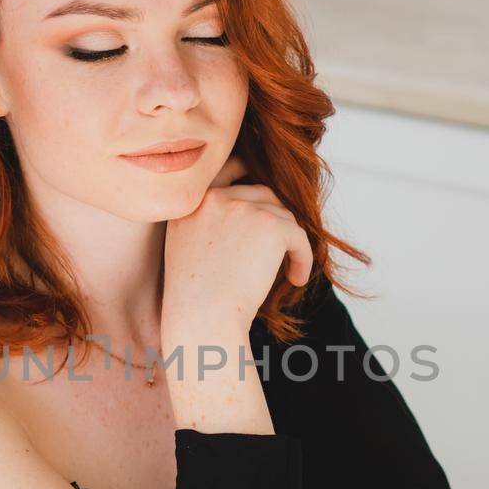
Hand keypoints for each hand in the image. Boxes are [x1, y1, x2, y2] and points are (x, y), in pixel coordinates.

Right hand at [161, 155, 313, 339]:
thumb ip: (210, 224)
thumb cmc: (194, 299)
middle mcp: (215, 198)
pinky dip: (302, 257)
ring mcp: (243, 207)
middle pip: (262, 194)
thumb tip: (252, 218)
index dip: (248, 173)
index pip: (225, 171)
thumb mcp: (186, 250)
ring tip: (289, 273)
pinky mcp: (271, 224)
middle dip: (276, 221)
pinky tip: (296, 279)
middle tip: (281, 248)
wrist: (202, 318)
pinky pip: (298, 236)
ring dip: (289, 243)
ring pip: (283, 216)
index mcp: (191, 203)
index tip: (263, 191)